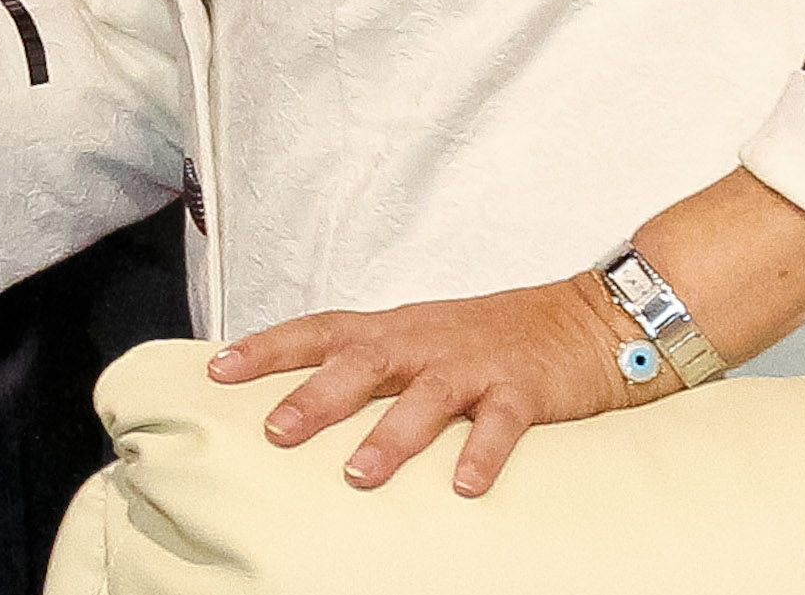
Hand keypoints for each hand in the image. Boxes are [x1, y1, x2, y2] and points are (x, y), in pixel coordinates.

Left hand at [208, 275, 641, 495]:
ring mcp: (475, 364)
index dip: (268, 347)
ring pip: (426, 397)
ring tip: (358, 474)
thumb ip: (369, 362)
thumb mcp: (421, 338)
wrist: (585, 318)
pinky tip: (464, 487)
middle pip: (362, 363)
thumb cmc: (488, 337)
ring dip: (390, 436)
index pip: (320, 330)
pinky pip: (501, 424)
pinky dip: (482, 453)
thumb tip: (300, 398)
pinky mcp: (523, 389)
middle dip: (315, 396)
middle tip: (276, 431)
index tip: (219, 369)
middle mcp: (426, 342)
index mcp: (395, 329)